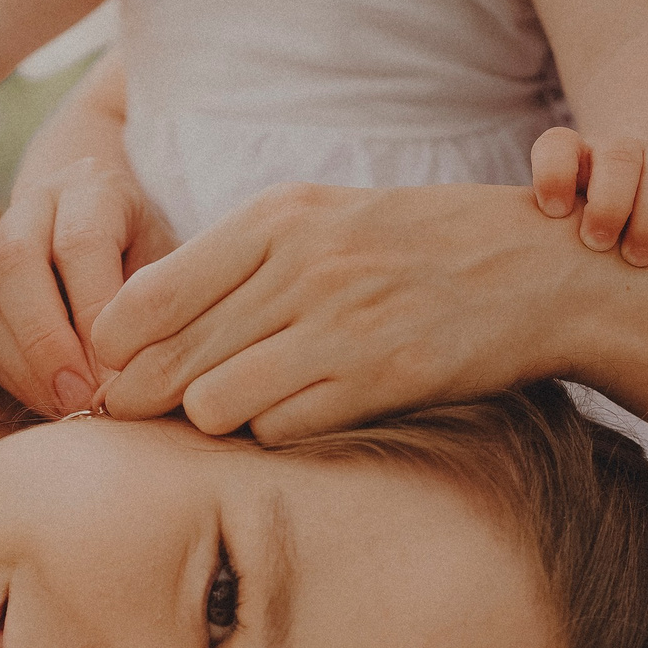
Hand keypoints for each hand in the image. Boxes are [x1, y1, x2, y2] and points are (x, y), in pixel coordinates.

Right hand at [0, 154, 178, 416]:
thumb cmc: (150, 248)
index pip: (81, 245)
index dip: (94, 314)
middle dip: (47, 343)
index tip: (118, 373)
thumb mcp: (170, 260)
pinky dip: (15, 375)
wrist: (104, 216)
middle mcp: (35, 206)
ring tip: (68, 408)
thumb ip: (155, 304)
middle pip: (16, 265)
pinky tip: (51, 401)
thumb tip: (142, 377)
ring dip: (26, 367)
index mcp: (92, 188)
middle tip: (82, 399)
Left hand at [91, 182, 573, 440]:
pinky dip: (277, 429)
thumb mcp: (315, 224)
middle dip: (143, 399)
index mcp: (276, 217)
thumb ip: (226, 267)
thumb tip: (123, 329)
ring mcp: (342, 323)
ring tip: (237, 405)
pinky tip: (299, 410)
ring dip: (215, 417)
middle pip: (170, 360)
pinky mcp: (380, 377)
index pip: (145, 298)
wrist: (534, 269)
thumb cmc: (408, 248)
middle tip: (141, 417)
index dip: (112, 350)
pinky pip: (279, 428)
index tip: (113, 371)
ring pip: (214, 404)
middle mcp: (302, 265)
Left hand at [529, 128, 647, 266]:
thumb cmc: (584, 232)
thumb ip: (545, 242)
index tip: (555, 212)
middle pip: (618, 157)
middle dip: (609, 204)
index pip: (557, 146)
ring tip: (637, 259)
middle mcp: (618, 152)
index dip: (554, 174)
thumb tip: (537, 280)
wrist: (638, 202)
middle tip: (598, 245)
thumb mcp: (558, 233)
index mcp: (574, 158)